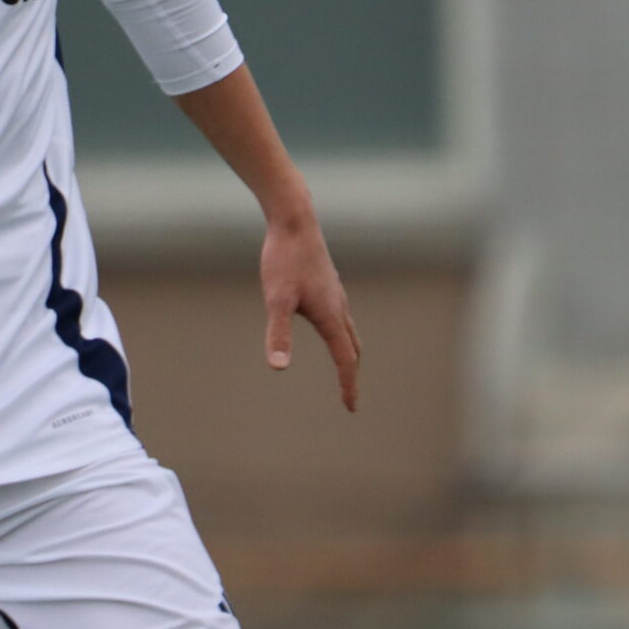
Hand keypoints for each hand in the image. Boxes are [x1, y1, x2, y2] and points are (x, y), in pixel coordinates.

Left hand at [262, 211, 360, 410]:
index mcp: (331, 316)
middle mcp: (339, 307)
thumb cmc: (284, 259)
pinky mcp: (327, 283)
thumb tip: (279, 367)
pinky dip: (341, 332)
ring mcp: (335, 293)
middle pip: (353, 349)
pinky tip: (329, 326)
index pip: (345, 360)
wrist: (293, 221)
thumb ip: (278, 334)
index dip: (348, 386)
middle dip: (352, 374)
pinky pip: (341, 315)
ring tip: (344, 367)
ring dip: (349, 353)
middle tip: (349, 396)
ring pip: (349, 330)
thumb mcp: (276, 300)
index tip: (351, 407)